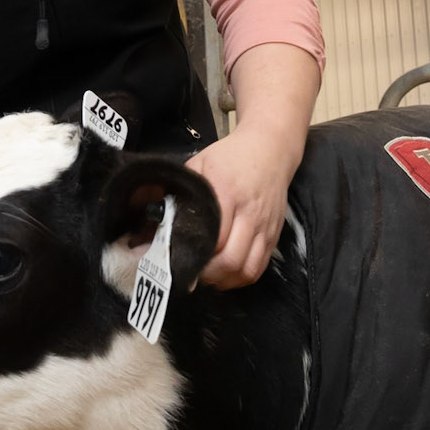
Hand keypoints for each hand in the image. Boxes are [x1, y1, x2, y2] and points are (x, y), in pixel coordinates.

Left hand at [186, 130, 293, 288]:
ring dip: (225, 280)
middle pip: (231, 260)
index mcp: (227, 194)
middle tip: (192, 274)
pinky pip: (259, 267)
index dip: (195, 257)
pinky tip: (227, 274)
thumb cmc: (230, 157)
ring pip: (247, 269)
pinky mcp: (274, 235)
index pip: (213, 239)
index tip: (178, 262)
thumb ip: (181, 190)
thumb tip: (155, 215)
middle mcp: (249, 214)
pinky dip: (241, 277)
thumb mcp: (200, 164)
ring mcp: (264, 227)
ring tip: (209, 277)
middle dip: (208, 274)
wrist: (270, 149)